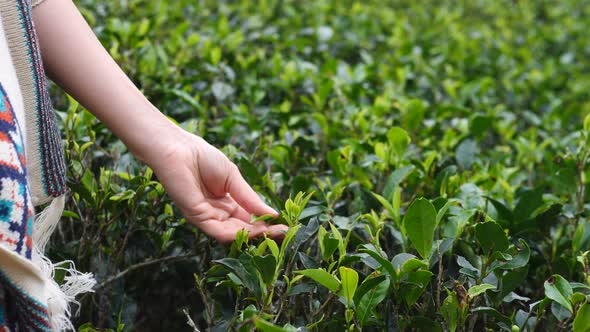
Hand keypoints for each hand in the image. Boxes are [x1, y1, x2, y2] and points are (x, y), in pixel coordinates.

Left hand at [147, 130, 287, 242]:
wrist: (178, 148)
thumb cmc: (203, 158)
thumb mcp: (233, 179)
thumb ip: (250, 198)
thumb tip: (273, 214)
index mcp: (226, 203)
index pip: (249, 219)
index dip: (266, 224)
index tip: (285, 227)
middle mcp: (217, 214)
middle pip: (243, 230)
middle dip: (263, 233)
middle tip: (283, 234)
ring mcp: (206, 217)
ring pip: (233, 234)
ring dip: (253, 235)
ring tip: (272, 233)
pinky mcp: (196, 216)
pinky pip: (218, 231)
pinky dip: (236, 233)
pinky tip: (253, 230)